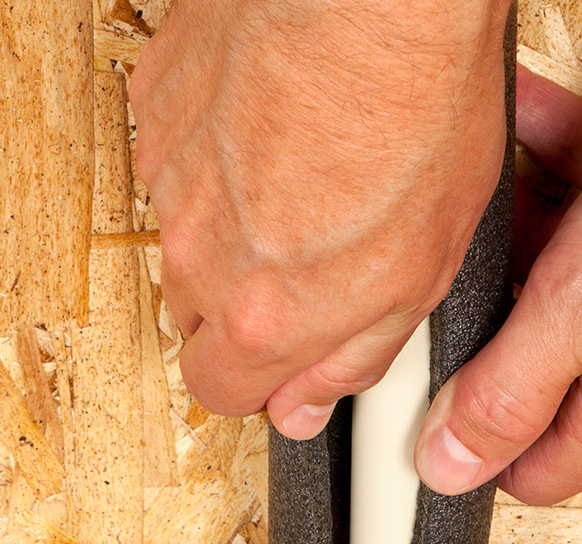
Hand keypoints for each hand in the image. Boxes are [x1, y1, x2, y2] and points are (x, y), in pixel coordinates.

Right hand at [131, 0, 511, 433]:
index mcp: (264, 313)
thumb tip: (306, 403)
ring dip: (233, 214)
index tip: (289, 357)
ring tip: (308, 166)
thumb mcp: (426, 267)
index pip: (219, 392)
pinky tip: (276, 116)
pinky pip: (176, 151)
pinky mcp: (156, 101)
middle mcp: (198, 252)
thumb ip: (351, 353)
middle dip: (247, 299)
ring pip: (186, 228)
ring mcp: (168, 172)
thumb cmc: (416, 109)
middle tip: (312, 253)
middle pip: (196, 312)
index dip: (261, 379)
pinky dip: (215, 144)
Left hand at [418, 19, 581, 504]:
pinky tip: (523, 119)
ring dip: (514, 226)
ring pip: (562, 272)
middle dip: (481, 321)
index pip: (537, 469)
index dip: (470, 450)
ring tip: (471, 185)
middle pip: (539, 367)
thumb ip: (509, 392)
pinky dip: (557, 165)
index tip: (414, 403)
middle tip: (433, 276)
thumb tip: (450, 467)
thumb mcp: (578, 313)